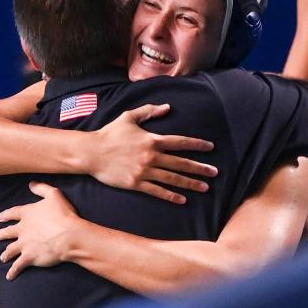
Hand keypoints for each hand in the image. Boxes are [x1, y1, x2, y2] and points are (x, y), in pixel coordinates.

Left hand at [0, 182, 78, 279]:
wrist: (69, 236)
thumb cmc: (64, 215)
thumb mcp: (54, 195)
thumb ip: (41, 188)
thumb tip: (31, 184)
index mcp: (27, 214)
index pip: (12, 213)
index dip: (5, 215)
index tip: (0, 217)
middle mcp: (22, 229)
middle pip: (8, 232)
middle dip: (2, 234)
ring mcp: (24, 244)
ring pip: (10, 249)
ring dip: (6, 253)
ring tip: (3, 257)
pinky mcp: (29, 257)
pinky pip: (18, 265)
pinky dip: (13, 271)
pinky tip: (9, 276)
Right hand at [88, 103, 216, 203]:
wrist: (91, 152)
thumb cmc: (109, 133)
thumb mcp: (129, 117)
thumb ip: (149, 111)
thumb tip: (167, 107)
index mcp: (152, 139)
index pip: (180, 142)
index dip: (196, 144)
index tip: (210, 148)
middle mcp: (151, 156)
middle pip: (181, 163)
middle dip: (200, 168)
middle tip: (215, 172)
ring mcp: (144, 171)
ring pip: (172, 178)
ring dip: (190, 183)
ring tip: (205, 187)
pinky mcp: (136, 183)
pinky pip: (157, 190)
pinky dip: (171, 195)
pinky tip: (182, 199)